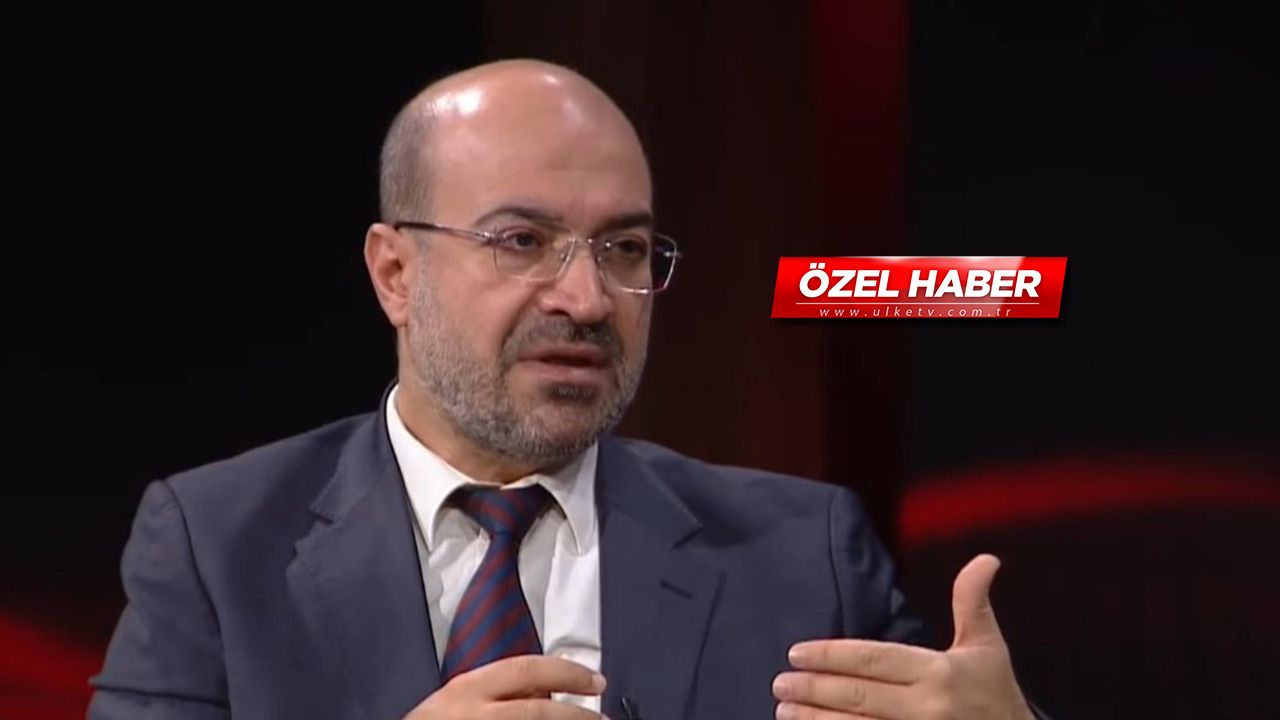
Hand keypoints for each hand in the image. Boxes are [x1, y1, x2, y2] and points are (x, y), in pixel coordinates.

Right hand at [404, 655, 606, 719]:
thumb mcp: (456, 701)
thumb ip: (493, 692)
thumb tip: (541, 691)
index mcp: (468, 689)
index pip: (527, 670)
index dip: (567, 673)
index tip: (595, 680)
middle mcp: (475, 713)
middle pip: (538, 710)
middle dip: (578, 715)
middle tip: (604, 718)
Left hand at [772, 554, 1033, 719]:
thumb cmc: (996, 694)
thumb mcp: (987, 647)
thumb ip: (972, 602)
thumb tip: (985, 558)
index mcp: (939, 674)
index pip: (874, 660)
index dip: (832, 656)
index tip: (797, 652)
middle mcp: (926, 709)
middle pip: (858, 696)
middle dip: (814, 688)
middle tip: (780, 682)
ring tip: (784, 710)